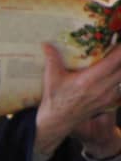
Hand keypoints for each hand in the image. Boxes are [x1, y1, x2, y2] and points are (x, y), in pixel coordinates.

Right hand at [35, 43, 120, 157]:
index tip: (119, 38)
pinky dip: (117, 78)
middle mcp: (102, 87)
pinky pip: (120, 86)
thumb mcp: (51, 79)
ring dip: (120, 67)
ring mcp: (108, 95)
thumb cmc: (54, 100)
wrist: (57, 122)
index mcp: (90, 80)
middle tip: (117, 47)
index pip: (116, 59)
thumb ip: (52, 59)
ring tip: (115, 59)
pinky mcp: (109, 101)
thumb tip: (47, 44)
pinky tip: (111, 74)